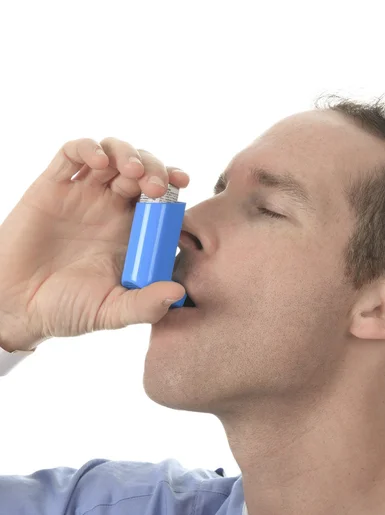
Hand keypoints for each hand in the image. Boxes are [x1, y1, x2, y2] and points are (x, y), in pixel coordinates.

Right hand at [0, 137, 188, 351]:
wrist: (17, 307)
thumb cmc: (66, 310)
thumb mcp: (111, 312)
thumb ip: (145, 305)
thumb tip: (178, 292)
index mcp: (131, 232)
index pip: (160, 197)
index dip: (172, 183)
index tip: (183, 183)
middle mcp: (110, 208)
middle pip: (141, 169)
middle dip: (153, 167)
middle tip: (155, 185)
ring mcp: (82, 195)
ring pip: (111, 154)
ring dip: (127, 153)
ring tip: (133, 171)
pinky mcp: (53, 187)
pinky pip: (71, 153)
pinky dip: (88, 148)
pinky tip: (98, 161)